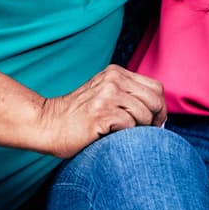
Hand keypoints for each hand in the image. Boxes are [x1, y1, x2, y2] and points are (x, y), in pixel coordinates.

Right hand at [41, 65, 165, 156]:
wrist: (48, 125)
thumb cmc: (79, 117)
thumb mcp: (105, 95)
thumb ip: (127, 95)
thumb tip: (159, 113)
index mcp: (116, 73)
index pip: (155, 87)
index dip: (160, 107)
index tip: (156, 122)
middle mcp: (113, 80)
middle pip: (154, 100)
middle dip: (156, 120)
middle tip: (147, 133)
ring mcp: (107, 95)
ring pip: (144, 114)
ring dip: (139, 130)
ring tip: (124, 135)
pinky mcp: (101, 113)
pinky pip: (130, 126)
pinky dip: (126, 136)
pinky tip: (111, 137)